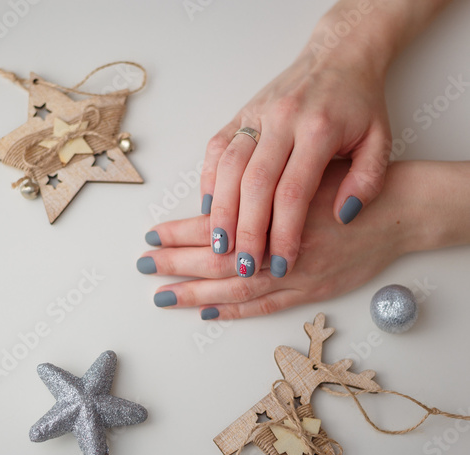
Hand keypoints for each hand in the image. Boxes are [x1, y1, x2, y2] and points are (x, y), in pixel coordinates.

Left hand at [138, 160, 452, 318]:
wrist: (396, 208)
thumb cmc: (350, 184)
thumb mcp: (305, 168)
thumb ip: (263, 188)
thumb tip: (217, 204)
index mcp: (273, 211)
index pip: (214, 225)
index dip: (179, 233)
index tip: (151, 236)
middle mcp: (279, 246)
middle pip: (215, 259)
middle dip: (175, 264)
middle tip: (144, 268)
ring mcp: (294, 275)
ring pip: (234, 289)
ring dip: (195, 293)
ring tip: (164, 297)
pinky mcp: (311, 292)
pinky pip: (265, 307)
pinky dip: (234, 312)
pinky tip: (208, 314)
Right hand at [201, 34, 390, 281]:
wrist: (339, 54)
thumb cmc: (360, 101)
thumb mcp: (380, 140)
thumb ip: (367, 180)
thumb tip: (342, 216)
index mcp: (319, 130)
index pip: (294, 193)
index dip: (285, 234)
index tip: (281, 265)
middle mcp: (282, 121)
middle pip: (255, 184)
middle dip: (247, 230)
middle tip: (243, 264)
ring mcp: (257, 115)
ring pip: (228, 167)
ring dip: (221, 209)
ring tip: (219, 244)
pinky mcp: (242, 113)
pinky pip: (216, 147)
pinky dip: (208, 179)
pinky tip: (208, 207)